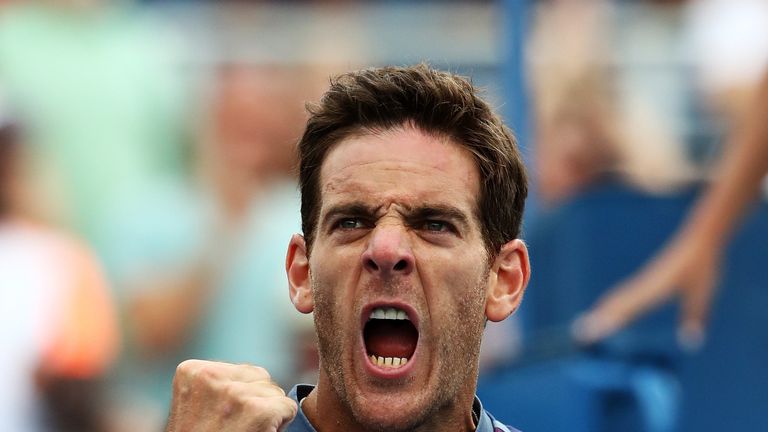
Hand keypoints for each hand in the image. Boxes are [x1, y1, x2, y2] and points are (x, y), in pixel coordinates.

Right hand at [167, 360, 297, 431]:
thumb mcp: (196, 407)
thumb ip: (218, 385)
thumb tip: (256, 376)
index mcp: (193, 371)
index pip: (240, 371)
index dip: (239, 397)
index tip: (218, 418)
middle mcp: (211, 377)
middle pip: (260, 376)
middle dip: (255, 400)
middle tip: (235, 426)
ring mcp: (234, 394)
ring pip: (274, 392)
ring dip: (266, 412)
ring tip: (243, 431)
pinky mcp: (258, 412)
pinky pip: (288, 407)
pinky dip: (281, 424)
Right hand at [573, 234, 720, 349]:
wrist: (698, 238)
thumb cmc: (702, 264)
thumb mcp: (704, 291)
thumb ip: (695, 314)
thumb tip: (691, 342)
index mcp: (655, 287)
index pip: (627, 307)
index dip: (609, 320)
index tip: (592, 330)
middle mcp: (643, 285)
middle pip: (614, 304)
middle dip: (595, 319)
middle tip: (578, 335)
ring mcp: (641, 282)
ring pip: (615, 299)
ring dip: (598, 312)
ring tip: (581, 327)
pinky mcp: (644, 281)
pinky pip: (621, 295)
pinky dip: (608, 305)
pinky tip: (602, 311)